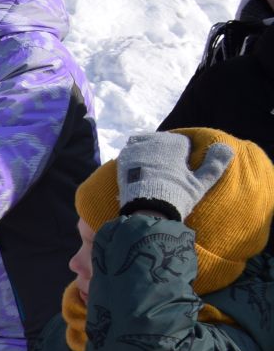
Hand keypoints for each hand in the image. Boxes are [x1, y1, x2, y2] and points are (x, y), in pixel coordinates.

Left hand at [115, 132, 232, 221]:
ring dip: (148, 153)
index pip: (182, 143)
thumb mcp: (201, 182)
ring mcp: (137, 148)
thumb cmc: (177, 196)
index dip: (183, 157)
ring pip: (145, 144)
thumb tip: (228, 147)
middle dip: (164, 154)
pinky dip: (134, 159)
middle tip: (165, 174)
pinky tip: (139, 172)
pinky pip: (130, 152)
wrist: (147, 209)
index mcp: (176, 143)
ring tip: (152, 172)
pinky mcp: (123, 158)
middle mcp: (155, 140)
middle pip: (162, 142)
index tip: (182, 171)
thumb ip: (214, 164)